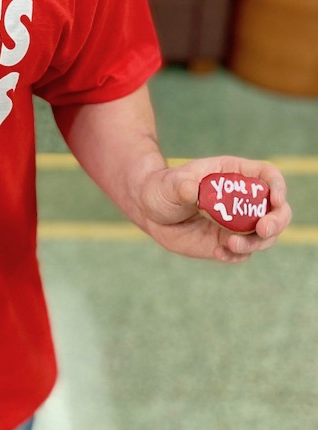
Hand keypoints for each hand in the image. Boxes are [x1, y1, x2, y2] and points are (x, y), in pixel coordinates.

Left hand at [138, 155, 290, 263]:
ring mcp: (237, 223)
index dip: (277, 187)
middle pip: (276, 209)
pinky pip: (243, 253)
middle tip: (262, 230)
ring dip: (255, 243)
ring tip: (229, 245)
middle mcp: (242, 199)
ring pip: (264, 236)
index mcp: (234, 174)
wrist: (151, 211)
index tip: (275, 200)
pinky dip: (236, 255)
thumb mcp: (169, 184)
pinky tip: (217, 253)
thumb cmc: (162, 188)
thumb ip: (181, 186)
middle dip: (277, 221)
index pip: (268, 176)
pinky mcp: (227, 243)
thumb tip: (191, 190)